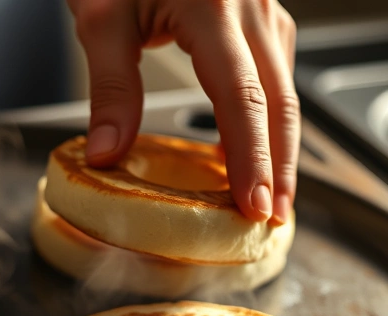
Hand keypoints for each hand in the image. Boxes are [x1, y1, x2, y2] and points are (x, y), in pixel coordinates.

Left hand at [67, 0, 298, 225]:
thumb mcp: (102, 19)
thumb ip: (110, 88)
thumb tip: (108, 154)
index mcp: (214, 8)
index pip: (241, 98)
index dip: (251, 158)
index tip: (254, 204)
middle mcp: (252, 11)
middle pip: (280, 103)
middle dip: (280, 168)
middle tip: (272, 221)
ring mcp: (265, 13)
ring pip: (286, 92)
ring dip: (281, 150)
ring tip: (269, 199)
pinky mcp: (263, 20)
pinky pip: (276, 79)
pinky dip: (270, 123)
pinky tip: (257, 154)